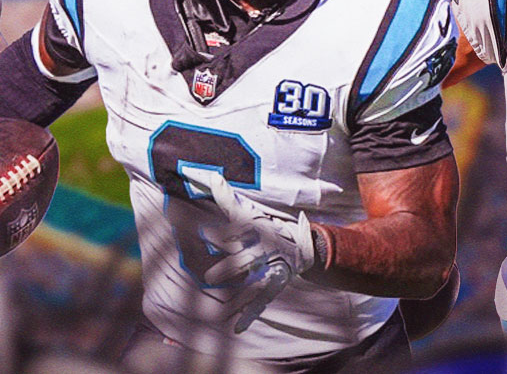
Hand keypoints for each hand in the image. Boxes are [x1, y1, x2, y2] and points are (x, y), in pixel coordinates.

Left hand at [193, 172, 313, 331]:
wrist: (303, 244)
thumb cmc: (268, 226)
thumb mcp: (249, 211)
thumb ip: (227, 198)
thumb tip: (212, 176)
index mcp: (258, 231)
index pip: (238, 231)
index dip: (222, 233)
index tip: (203, 233)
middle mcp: (265, 250)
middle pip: (247, 259)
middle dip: (230, 268)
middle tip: (209, 278)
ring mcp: (272, 269)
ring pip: (254, 284)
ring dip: (238, 296)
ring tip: (222, 309)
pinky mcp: (275, 284)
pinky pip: (262, 301)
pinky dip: (251, 316)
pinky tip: (237, 329)